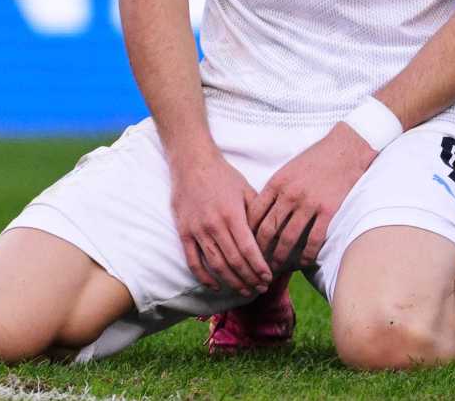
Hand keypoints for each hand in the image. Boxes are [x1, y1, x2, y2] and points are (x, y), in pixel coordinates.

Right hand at [168, 152, 272, 296]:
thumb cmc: (223, 176)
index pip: (248, 249)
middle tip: (260, 288)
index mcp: (232, 214)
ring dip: (232, 282)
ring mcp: (197, 231)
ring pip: (216, 265)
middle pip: (234, 261)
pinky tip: (215, 286)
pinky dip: (204, 277)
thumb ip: (257, 214)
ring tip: (244, 291)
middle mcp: (214, 225)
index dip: (259, 267)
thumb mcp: (246, 190)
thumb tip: (270, 238)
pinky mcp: (184, 233)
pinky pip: (193, 262)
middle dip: (249, 278)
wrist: (192, 163)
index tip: (268, 278)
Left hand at [248, 123, 377, 273]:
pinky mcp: (328, 210)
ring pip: (289, 238)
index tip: (244, 247)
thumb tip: (259, 215)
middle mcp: (290, 194)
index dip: (247, 234)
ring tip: (275, 268)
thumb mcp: (287, 170)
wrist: (344, 149)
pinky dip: (307, 254)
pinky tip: (303, 262)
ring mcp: (309, 203)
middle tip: (255, 264)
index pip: (254, 214)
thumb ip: (274, 191)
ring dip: (280, 256)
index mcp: (277, 183)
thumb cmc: (314, 160)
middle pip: (268, 229)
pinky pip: (314, 239)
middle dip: (259, 250)